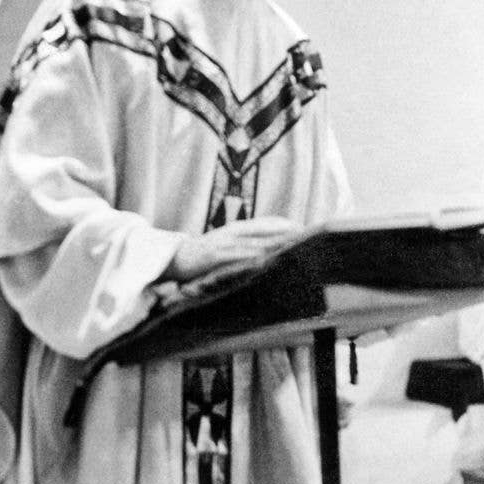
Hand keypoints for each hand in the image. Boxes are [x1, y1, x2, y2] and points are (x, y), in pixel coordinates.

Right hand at [163, 216, 303, 283]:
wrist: (173, 259)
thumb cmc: (204, 255)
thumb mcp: (227, 245)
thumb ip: (246, 244)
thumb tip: (270, 248)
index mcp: (237, 228)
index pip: (268, 222)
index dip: (288, 225)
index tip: (308, 230)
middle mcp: (232, 231)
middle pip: (266, 229)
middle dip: (288, 233)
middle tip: (310, 238)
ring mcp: (224, 243)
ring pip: (255, 242)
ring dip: (276, 245)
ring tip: (296, 249)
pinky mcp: (214, 256)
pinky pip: (237, 255)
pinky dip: (252, 257)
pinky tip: (266, 260)